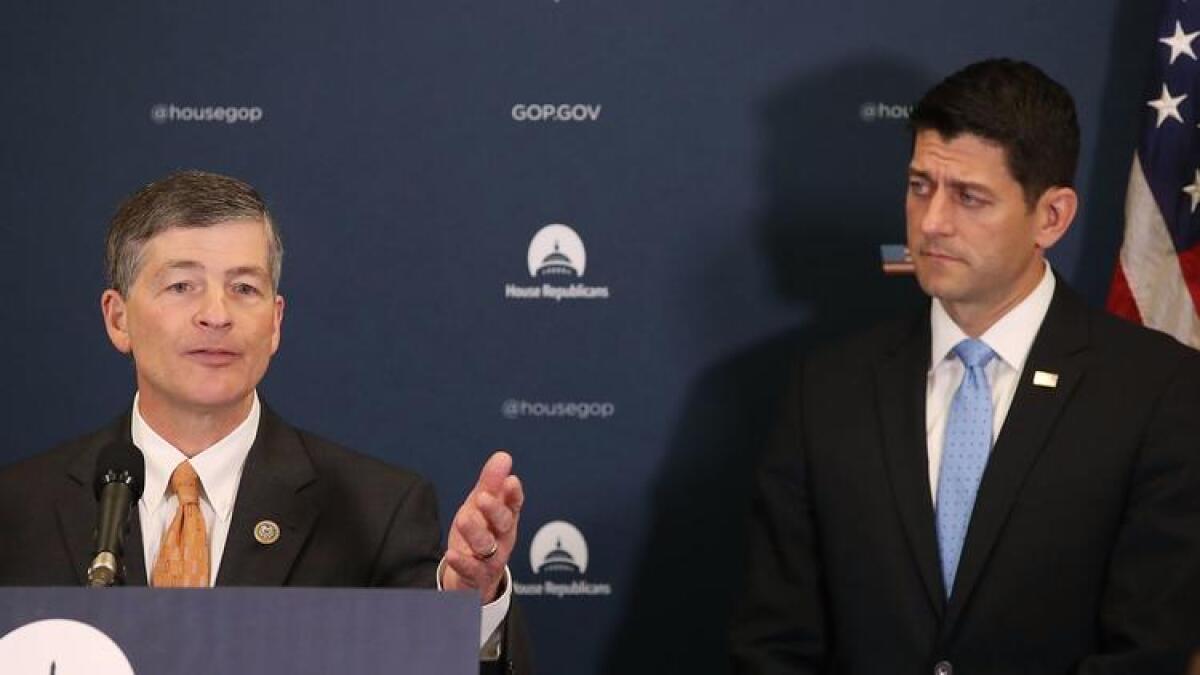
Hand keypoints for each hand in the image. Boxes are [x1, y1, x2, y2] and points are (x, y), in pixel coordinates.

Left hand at [443, 451, 523, 602]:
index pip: (513, 504)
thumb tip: (503, 457)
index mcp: (505, 518)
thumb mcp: (482, 507)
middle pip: (503, 524)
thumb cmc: (480, 535)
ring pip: (487, 546)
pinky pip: (471, 570)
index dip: (513, 494)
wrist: (473, 578)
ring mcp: (490, 558)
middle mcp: (501, 538)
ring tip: (464, 519)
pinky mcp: (476, 576)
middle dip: (495, 510)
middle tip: (483, 498)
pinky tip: (451, 554)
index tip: (510, 482)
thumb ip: (491, 482)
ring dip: (476, 532)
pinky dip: (462, 562)